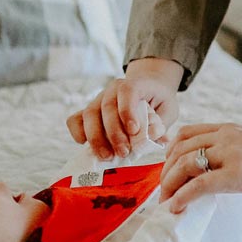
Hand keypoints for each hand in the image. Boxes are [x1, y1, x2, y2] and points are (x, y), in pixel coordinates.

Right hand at [66, 57, 182, 159]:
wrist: (148, 90)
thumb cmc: (158, 101)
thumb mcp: (167, 110)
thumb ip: (161, 123)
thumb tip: (157, 139)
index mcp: (135, 84)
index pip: (128, 92)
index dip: (128, 110)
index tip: (134, 130)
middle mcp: (113, 90)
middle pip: (107, 107)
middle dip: (114, 133)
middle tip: (123, 152)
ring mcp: (98, 100)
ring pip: (89, 115)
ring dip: (96, 138)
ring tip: (107, 156)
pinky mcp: (88, 112)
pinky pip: (75, 119)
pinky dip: (77, 132)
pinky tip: (84, 145)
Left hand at [159, 124, 241, 212]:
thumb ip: (229, 150)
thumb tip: (209, 168)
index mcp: (228, 129)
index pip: (185, 134)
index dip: (170, 154)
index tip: (168, 172)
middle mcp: (225, 136)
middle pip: (179, 150)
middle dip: (166, 172)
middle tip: (163, 192)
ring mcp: (231, 154)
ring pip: (184, 164)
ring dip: (170, 185)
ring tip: (167, 202)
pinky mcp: (237, 174)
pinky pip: (200, 184)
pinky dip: (183, 196)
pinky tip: (177, 207)